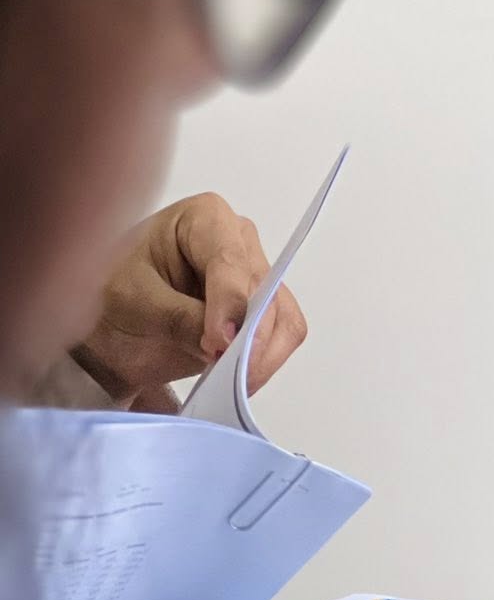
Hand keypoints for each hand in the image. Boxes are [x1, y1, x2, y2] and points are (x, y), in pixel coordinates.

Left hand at [73, 193, 307, 409]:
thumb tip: (225, 343)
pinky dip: (264, 362)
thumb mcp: (130, 301)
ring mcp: (254, 277)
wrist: (106, 327)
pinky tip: (235, 377)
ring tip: (229, 381)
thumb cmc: (111, 296)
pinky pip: (282, 337)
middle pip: (265, 290)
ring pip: (283, 317)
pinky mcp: (261, 312)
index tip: (220, 342)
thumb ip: (178, 318)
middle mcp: (240, 242)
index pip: (230, 260)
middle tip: (224, 373)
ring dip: (262, 354)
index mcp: (204, 218)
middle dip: (249, 335)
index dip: (230, 302)